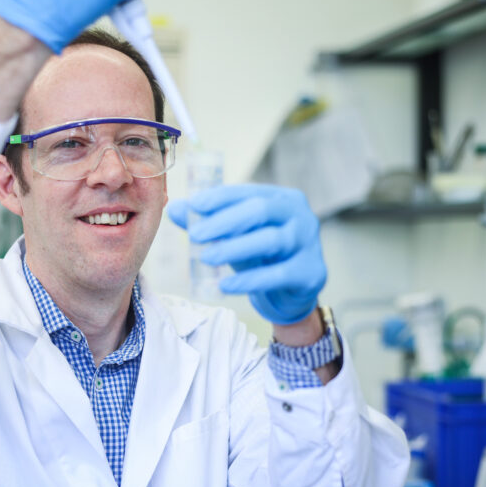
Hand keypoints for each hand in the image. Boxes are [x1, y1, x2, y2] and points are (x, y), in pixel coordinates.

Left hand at [167, 184, 326, 324]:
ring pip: (271, 240)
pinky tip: (226, 284)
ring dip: (234, 248)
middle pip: (261, 210)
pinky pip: (278, 274)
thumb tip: (174, 208)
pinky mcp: (311, 273)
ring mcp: (309, 243)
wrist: (291, 294)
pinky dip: (249, 280)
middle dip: (225, 221)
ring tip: (206, 257)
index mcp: (282, 198)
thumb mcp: (235, 236)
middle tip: (195, 234)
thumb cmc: (262, 256)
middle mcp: (301, 215)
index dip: (219, 198)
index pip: (247, 192)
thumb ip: (207, 221)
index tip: (193, 206)